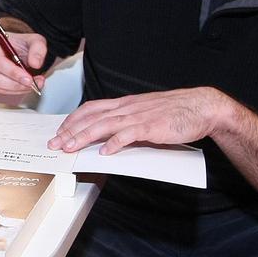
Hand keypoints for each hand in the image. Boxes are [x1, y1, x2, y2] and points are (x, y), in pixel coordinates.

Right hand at [0, 28, 46, 96]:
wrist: (15, 50)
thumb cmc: (19, 44)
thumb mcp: (34, 41)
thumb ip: (38, 49)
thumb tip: (35, 63)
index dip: (13, 72)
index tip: (28, 79)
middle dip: (14, 84)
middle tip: (31, 85)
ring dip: (13, 89)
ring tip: (28, 86)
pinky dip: (8, 91)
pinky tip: (19, 87)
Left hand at [50, 88, 232, 154]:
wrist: (202, 106)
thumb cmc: (175, 112)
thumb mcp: (145, 114)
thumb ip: (128, 123)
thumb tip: (109, 138)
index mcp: (126, 104)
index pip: (91, 108)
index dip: (73, 120)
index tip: (60, 131)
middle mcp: (128, 107)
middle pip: (92, 117)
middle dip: (70, 130)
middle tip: (55, 144)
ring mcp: (139, 116)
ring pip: (104, 125)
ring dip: (84, 137)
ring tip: (70, 148)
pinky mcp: (152, 126)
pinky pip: (129, 134)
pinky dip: (115, 143)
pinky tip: (105, 152)